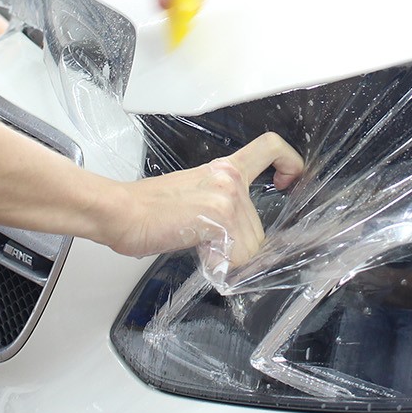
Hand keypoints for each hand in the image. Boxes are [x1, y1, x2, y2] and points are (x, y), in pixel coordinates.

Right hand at [108, 133, 304, 272]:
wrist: (122, 213)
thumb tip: (238, 237)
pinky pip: (237, 257)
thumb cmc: (148, 209)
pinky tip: (199, 253)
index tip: (286, 182)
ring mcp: (227, 196)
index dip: (289, 162)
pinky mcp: (220, 217)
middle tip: (205, 240)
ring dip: (227, 256)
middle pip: (259, 226)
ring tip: (195, 242)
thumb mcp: (193, 195)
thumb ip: (221, 205)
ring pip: (250, 247)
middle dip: (239, 245)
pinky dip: (220, 265)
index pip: (269, 147)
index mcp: (223, 168)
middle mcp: (229, 178)